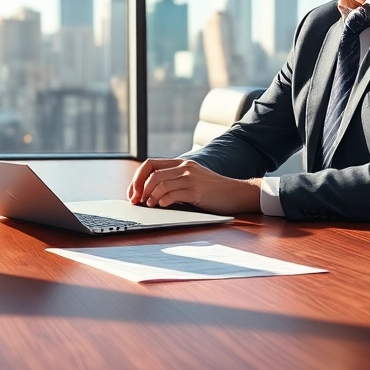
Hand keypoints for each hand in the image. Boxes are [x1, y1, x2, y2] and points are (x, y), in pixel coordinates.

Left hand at [126, 158, 260, 214]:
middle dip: (139, 187)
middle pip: (151, 173)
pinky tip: (160, 205)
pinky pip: (172, 194)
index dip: (137, 178)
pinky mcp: (196, 191)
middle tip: (135, 200)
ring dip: (149, 195)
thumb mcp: (192, 179)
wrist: (237, 193)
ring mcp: (190, 178)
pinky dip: (162, 200)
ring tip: (147, 204)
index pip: (150, 164)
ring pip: (159, 183)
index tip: (132, 192)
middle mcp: (184, 167)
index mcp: (180, 163)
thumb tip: (149, 193)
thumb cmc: (213, 190)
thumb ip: (175, 181)